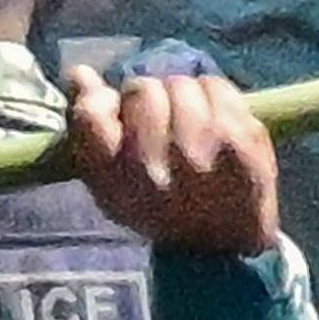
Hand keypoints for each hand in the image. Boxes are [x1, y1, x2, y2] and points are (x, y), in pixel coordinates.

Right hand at [65, 62, 278, 257]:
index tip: (115, 109)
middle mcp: (154, 163)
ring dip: (184, 97)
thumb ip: (89, 132)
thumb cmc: (157, 209)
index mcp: (114, 178)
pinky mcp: (239, 138)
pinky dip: (214, 96)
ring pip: (181, 83)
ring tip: (192, 126)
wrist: (221, 244)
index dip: (100, 100)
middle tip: (162, 124)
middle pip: (142, 89)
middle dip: (150, 99)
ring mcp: (200, 149)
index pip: (91, 113)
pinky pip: (216, 86)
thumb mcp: (109, 185)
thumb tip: (79, 74)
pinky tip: (216, 123)